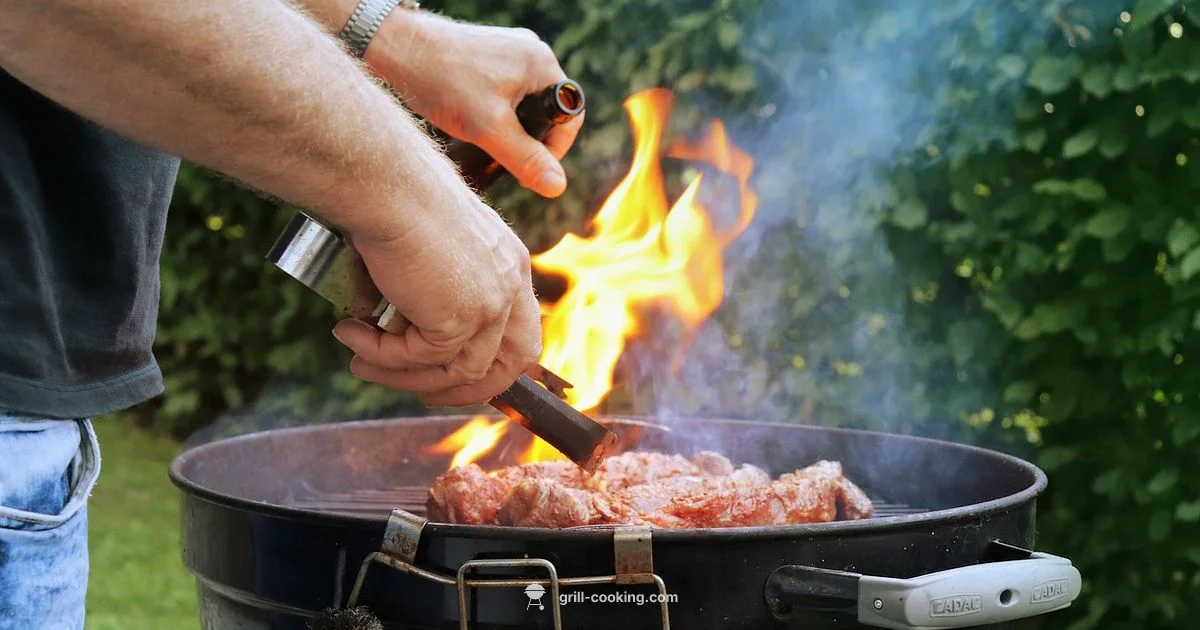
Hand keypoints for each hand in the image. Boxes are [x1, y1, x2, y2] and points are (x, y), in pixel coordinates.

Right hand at [330, 182, 542, 406]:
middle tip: (422, 394)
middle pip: (510, 362)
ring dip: (404, 375)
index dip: (494, 360)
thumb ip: (425, 286)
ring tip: (359, 361)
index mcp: (509, 262)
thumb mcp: (425, 243)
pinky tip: (350, 335)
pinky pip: (419, 359)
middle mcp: (510, 283)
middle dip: (467, 389)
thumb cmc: (395, 195)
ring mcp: (490, 304)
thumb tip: (388, 329)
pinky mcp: (460, 319)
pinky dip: (381, 355)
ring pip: (457, 370)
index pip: (520, 329)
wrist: (386, 180)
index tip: (454, 374)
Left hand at [367, 11, 583, 197]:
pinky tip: (470, 123)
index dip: (553, 150)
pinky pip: (505, 93)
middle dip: (528, 140)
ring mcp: (508, 52)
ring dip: (509, 129)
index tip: (529, 170)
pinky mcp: (487, 57)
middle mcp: (530, 53)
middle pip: (546, 111)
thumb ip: (526, 158)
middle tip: (502, 160)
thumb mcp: (488, 128)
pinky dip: (493, 113)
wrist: (393, 48)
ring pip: (523, 104)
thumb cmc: (441, 80)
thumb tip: (557, 187)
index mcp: (541, 63)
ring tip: (483, 141)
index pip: (569, 116)